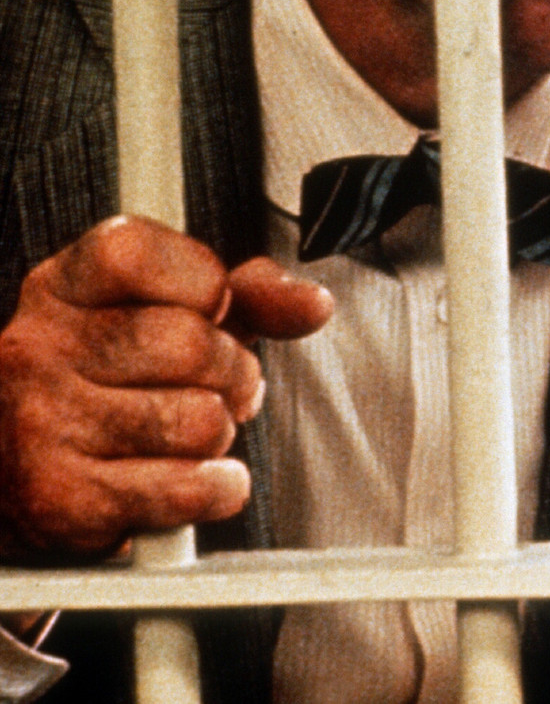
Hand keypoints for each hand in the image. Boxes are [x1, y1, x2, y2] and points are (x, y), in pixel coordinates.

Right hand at [0, 215, 333, 557]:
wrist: (14, 475)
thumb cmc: (104, 385)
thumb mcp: (168, 315)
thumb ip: (247, 295)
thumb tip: (311, 302)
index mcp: (63, 287)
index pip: (153, 258)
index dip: (207, 287)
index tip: (205, 312)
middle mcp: (38, 348)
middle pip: (192, 344)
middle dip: (231, 373)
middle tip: (211, 388)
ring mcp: (43, 424)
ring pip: (201, 421)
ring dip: (217, 435)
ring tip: (184, 435)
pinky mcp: (62, 500)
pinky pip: (190, 488)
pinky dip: (215, 489)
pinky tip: (190, 479)